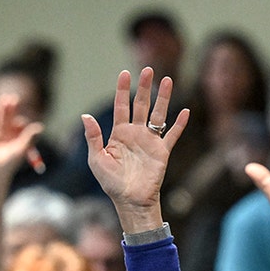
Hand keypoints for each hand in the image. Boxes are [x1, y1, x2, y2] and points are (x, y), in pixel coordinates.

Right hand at [0, 95, 42, 180]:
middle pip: (10, 118)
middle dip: (12, 109)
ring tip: (4, 99)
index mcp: (17, 138)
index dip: (21, 122)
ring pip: (0, 119)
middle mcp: (7, 134)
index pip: (20, 125)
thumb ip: (30, 137)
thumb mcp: (21, 148)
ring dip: (3, 109)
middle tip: (14, 99)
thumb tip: (40, 127)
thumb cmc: (10, 163)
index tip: (20, 122)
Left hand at [81, 67, 188, 231]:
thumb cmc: (111, 183)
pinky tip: (184, 111)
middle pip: (141, 105)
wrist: (130, 201)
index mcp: (119, 134)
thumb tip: (85, 116)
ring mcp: (150, 141)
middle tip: (149, 69)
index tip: (124, 73)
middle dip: (144, 87)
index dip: (122, 90)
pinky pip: (172, 135)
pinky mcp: (162, 152)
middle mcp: (135, 133)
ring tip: (167, 80)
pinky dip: (179, 124)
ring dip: (163, 98)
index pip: (121, 106)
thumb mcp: (97, 159)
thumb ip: (93, 137)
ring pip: (158, 114)